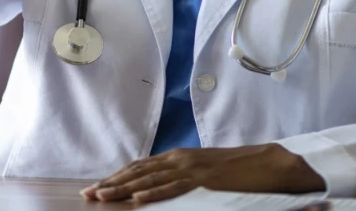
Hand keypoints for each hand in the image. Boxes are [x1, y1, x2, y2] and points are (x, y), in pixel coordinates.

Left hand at [80, 143, 323, 204]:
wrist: (268, 163)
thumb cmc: (238, 171)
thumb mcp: (203, 174)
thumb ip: (182, 179)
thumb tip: (161, 189)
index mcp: (178, 157)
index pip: (140, 167)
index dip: (116, 177)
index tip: (97, 187)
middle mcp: (179, 158)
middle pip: (137, 171)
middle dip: (110, 183)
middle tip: (87, 194)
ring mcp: (190, 167)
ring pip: (148, 178)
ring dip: (122, 188)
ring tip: (102, 196)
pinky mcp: (204, 179)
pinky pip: (173, 187)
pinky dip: (152, 192)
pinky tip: (136, 198)